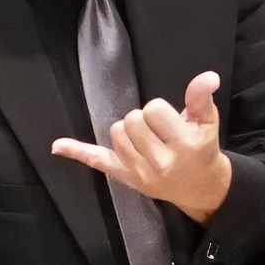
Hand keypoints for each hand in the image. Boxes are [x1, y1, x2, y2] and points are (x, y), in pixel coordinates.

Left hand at [51, 66, 232, 222]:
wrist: (200, 187)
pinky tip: (57, 146)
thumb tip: (208, 76)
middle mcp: (160, 161)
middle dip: (143, 120)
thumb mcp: (208, 122)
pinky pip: (97, 161)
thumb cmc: (202, 149)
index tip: (171, 122)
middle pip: (131, 120)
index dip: (160, 111)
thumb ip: (201, 97)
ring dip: (128, 130)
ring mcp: (139, 172)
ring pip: (116, 133)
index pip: (153, 110)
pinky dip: (77, 151)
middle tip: (158, 132)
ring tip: (146, 139)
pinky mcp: (125, 176)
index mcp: (183, 145)